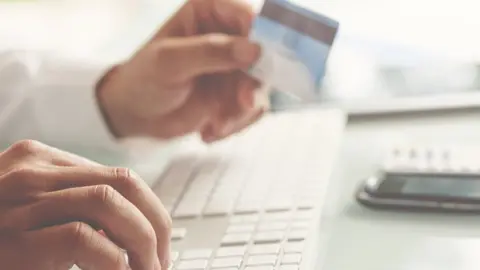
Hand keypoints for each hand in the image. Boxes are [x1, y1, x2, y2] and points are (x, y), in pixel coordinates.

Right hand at [0, 140, 171, 269]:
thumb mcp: (34, 209)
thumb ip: (74, 205)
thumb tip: (129, 230)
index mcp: (42, 160)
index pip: (120, 176)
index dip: (150, 209)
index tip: (160, 239)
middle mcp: (33, 170)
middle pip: (123, 183)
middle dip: (156, 223)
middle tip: (162, 260)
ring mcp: (20, 199)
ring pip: (109, 203)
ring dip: (142, 242)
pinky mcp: (13, 237)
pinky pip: (81, 237)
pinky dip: (112, 260)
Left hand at [97, 0, 265, 142]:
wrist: (134, 115)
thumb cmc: (143, 79)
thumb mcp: (170, 61)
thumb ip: (211, 52)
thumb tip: (254, 50)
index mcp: (208, 14)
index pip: (246, 15)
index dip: (262, 35)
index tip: (262, 60)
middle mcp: (225, 38)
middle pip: (262, 54)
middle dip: (254, 82)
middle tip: (243, 102)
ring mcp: (231, 68)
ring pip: (260, 85)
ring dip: (242, 109)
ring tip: (216, 123)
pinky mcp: (233, 94)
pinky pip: (251, 108)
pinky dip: (235, 123)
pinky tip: (209, 130)